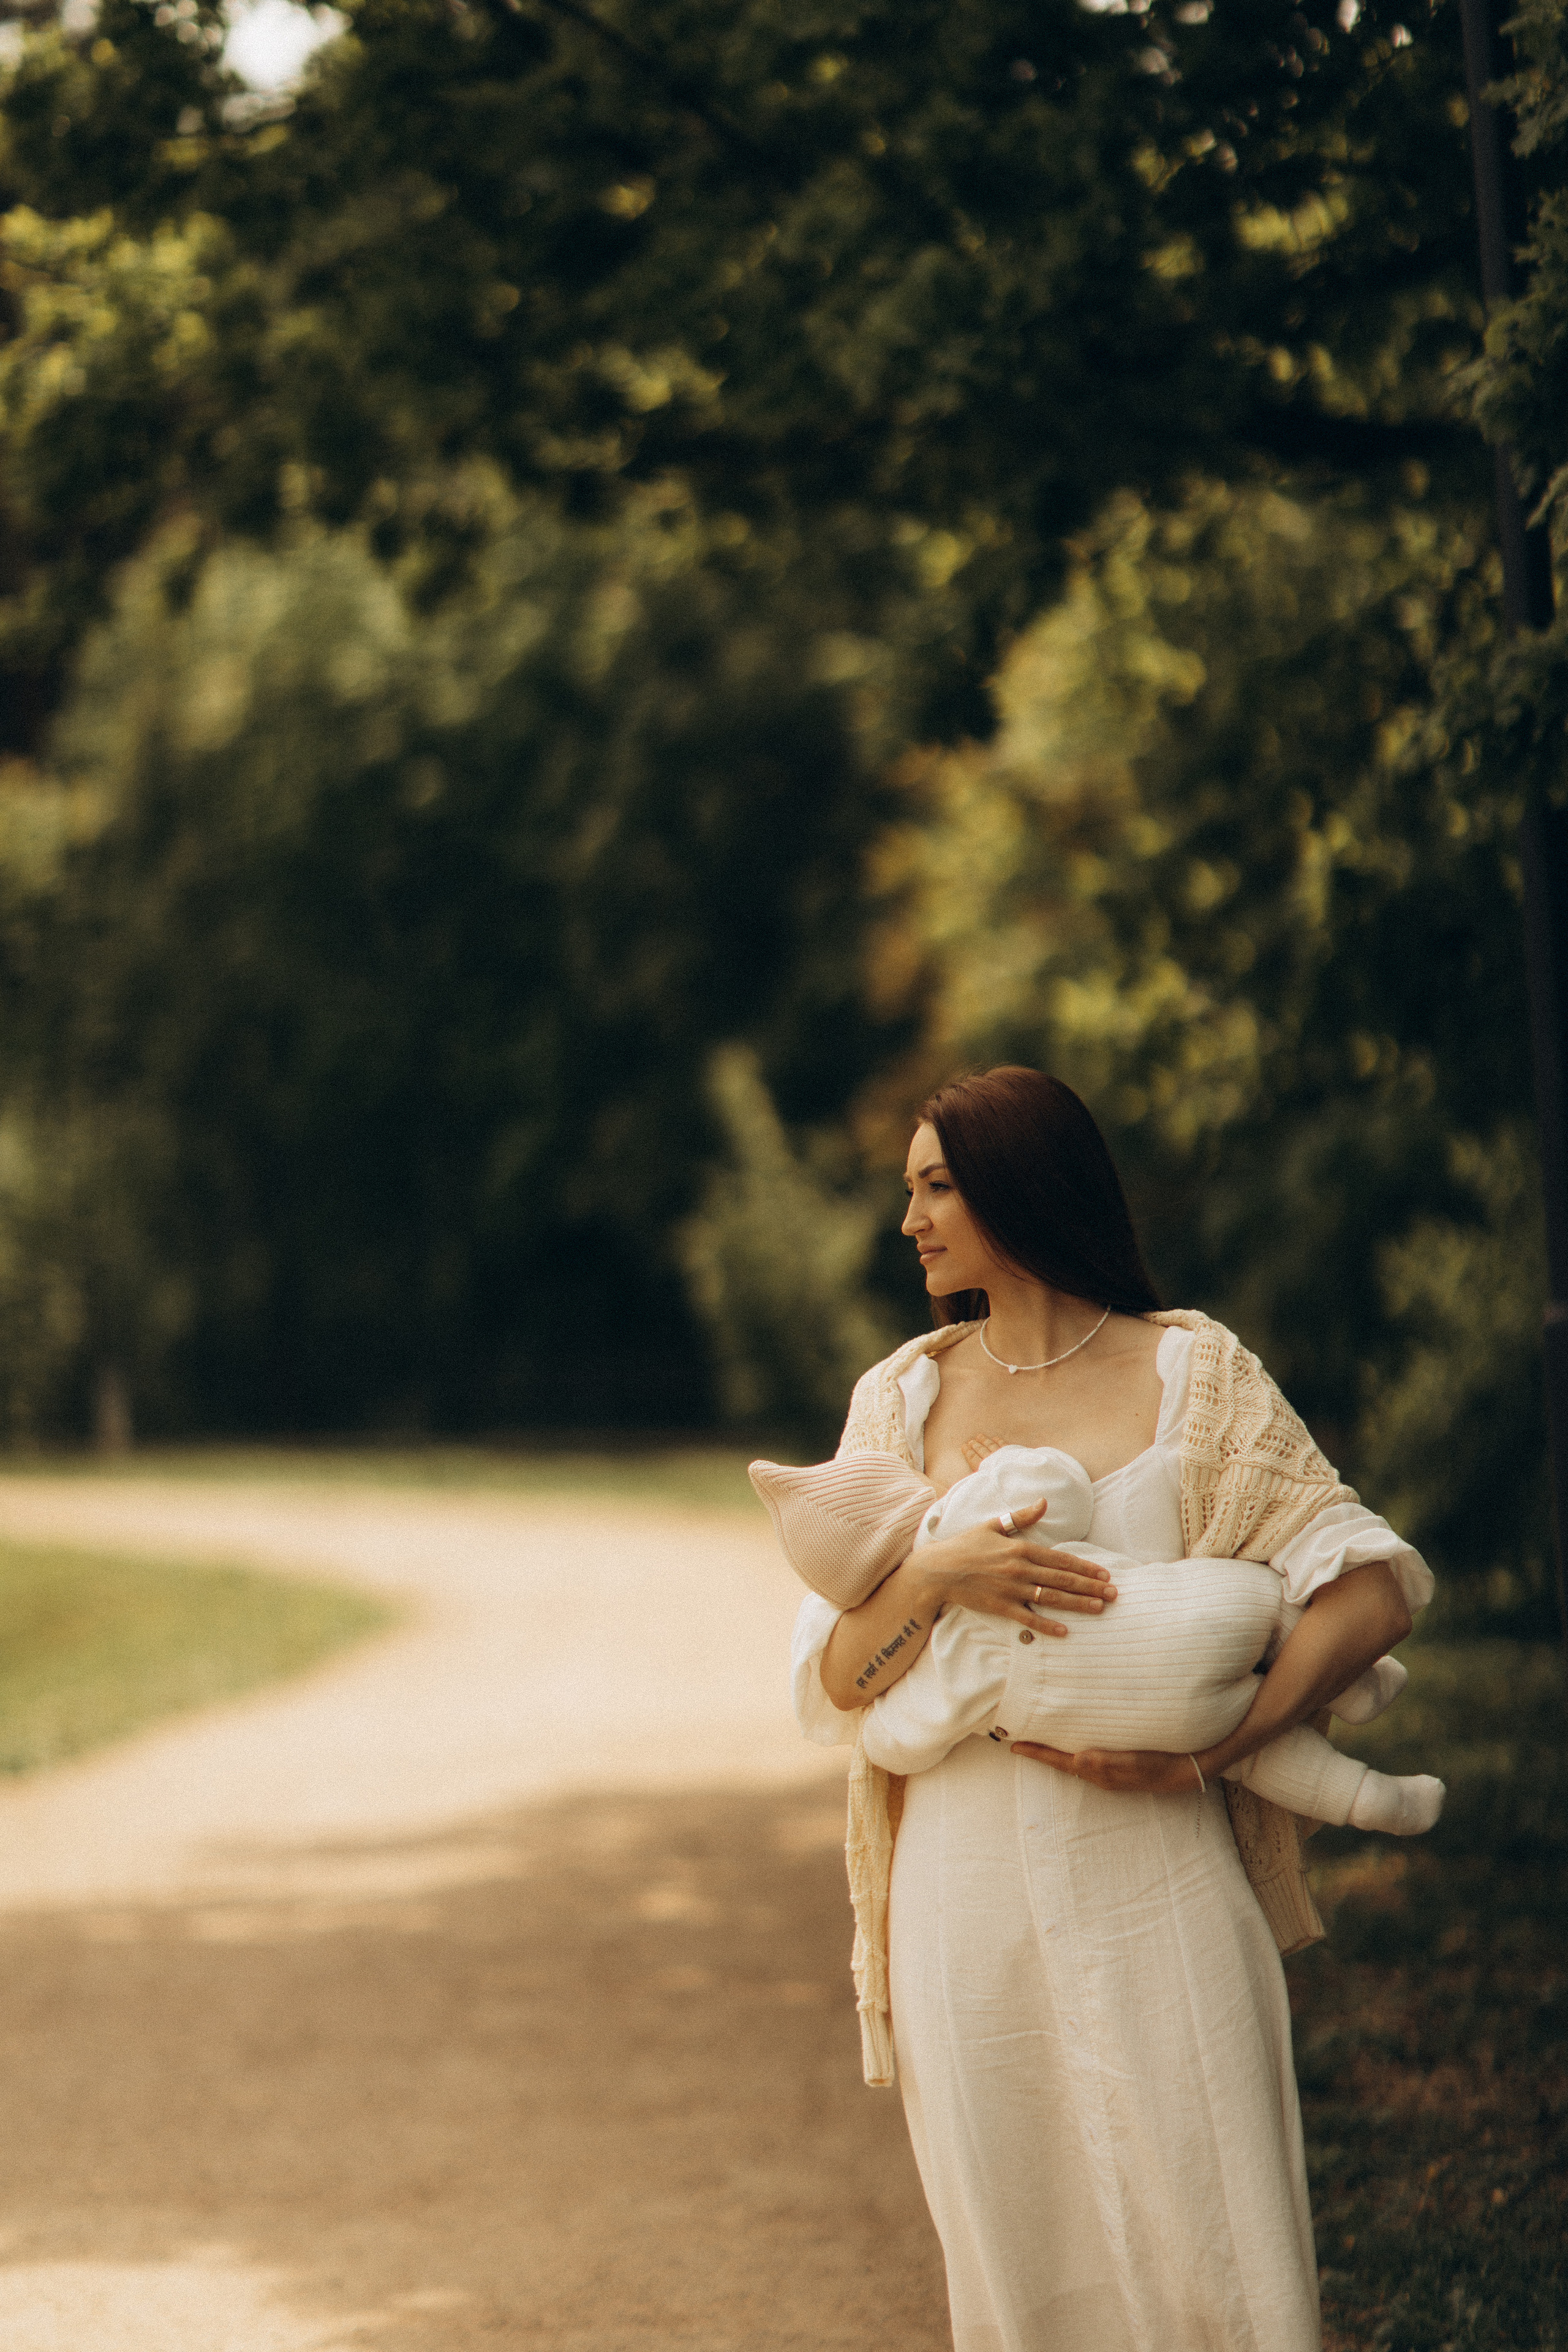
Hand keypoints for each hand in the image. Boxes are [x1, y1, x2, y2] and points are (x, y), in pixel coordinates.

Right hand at [913, 1507, 1117, 1638]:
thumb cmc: (965, 1545)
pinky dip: (1046, 1625)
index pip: (1060, 1558)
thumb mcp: (992, 1525)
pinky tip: (1064, 1631)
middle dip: (1090, 1586)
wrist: (938, 1570)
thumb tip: (1044, 1502)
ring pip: (1050, 1597)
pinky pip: (1028, 1618)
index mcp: (1020, 1548)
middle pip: (1062, 1579)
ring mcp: (1010, 1589)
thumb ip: (1021, 1516)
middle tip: (1114, 1593)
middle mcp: (1019, 1569)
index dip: (1085, 1566)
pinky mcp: (1000, 1606)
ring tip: (1099, 1608)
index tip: (1104, 1573)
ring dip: (1077, 1603)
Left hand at [1010, 1743, 1204, 1794]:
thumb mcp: (1130, 1761)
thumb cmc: (1159, 1763)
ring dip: (1056, 1752)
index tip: (1013, 1745)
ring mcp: (1109, 1773)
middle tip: (1020, 1739)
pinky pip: (1089, 1760)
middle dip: (1041, 1752)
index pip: (1059, 1761)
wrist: (1186, 1771)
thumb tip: (1076, 1760)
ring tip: (1041, 1738)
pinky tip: (1076, 1741)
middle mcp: (1099, 1774)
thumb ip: (1102, 1762)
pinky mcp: (1119, 1768)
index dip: (1036, 1753)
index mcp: (1099, 1770)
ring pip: (1074, 1761)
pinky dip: (1075, 1751)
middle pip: (1062, 1762)